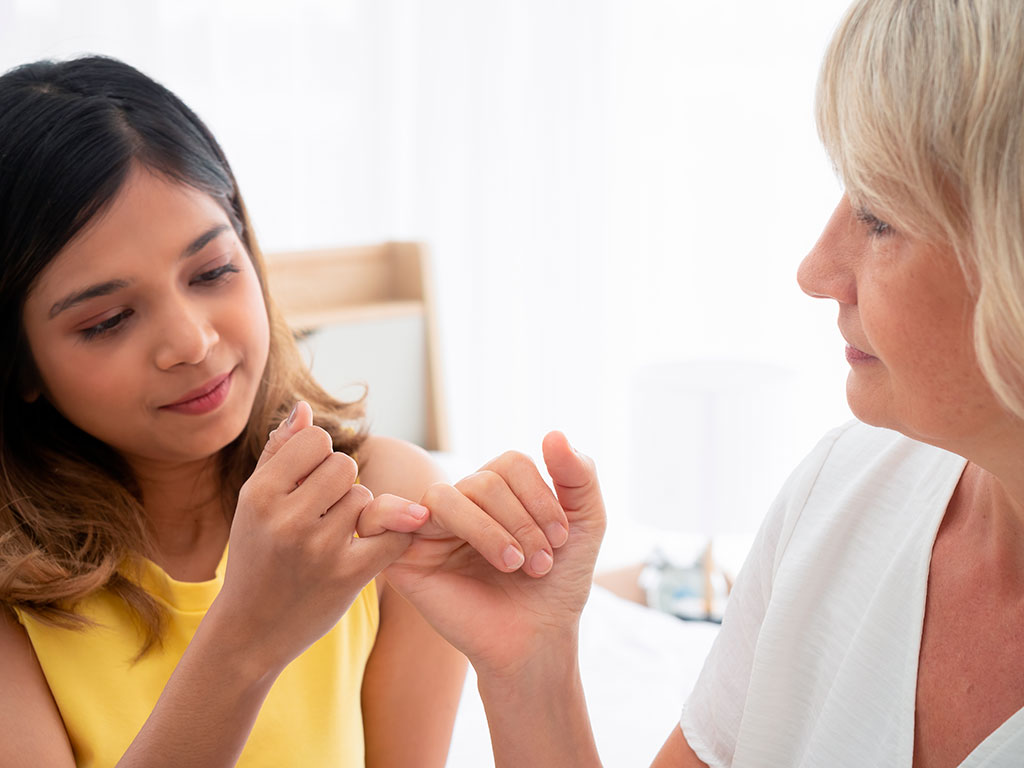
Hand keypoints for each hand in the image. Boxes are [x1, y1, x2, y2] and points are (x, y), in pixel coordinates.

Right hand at [213, 402, 423, 673]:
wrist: (251, 630)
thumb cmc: (255, 556)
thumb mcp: (253, 503)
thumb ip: (279, 451)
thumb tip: (305, 408)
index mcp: (259, 495)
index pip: (315, 441)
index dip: (318, 458)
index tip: (307, 483)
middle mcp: (287, 519)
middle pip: (344, 466)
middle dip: (339, 485)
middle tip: (322, 512)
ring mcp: (319, 549)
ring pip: (366, 498)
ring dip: (357, 513)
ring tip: (331, 536)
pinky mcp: (348, 576)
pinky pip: (393, 534)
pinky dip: (390, 537)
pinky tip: (370, 546)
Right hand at [364, 431, 606, 678]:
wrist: (535, 642)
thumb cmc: (557, 585)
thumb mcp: (586, 524)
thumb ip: (579, 475)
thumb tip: (553, 432)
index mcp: (499, 489)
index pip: (511, 463)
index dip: (540, 497)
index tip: (562, 539)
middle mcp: (463, 501)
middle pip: (483, 481)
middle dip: (521, 521)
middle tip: (540, 564)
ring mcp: (430, 527)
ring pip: (445, 496)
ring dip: (486, 530)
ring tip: (513, 564)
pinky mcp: (403, 556)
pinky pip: (378, 516)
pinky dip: (392, 511)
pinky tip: (422, 523)